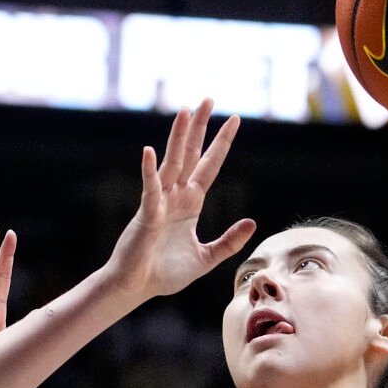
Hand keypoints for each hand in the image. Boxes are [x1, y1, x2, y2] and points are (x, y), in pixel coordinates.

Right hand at [103, 99, 256, 300]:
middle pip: (191, 154)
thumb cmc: (164, 273)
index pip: (209, 166)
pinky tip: (149, 152)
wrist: (136, 288)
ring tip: (185, 111)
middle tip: (208, 99)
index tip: (235, 120)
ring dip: (178, 137)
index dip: (221, 144)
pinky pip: (149, 190)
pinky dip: (150, 172)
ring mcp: (160, 203)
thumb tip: (252, 223)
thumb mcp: (207, 257)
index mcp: (191, 204)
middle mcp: (176, 196)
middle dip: (200, 127)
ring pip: (172, 163)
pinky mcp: (147, 215)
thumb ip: (229, 242)